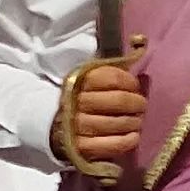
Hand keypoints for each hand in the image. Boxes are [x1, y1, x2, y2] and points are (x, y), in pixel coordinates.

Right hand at [59, 50, 146, 171]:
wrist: (48, 124)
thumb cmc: (77, 97)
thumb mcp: (87, 76)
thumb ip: (111, 66)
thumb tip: (140, 42)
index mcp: (79, 81)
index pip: (113, 78)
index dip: (131, 83)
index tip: (135, 87)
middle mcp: (77, 102)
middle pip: (119, 101)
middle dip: (137, 104)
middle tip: (141, 106)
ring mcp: (78, 126)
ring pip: (118, 123)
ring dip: (134, 122)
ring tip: (137, 121)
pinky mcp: (81, 148)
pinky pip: (112, 144)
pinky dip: (127, 141)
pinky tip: (133, 136)